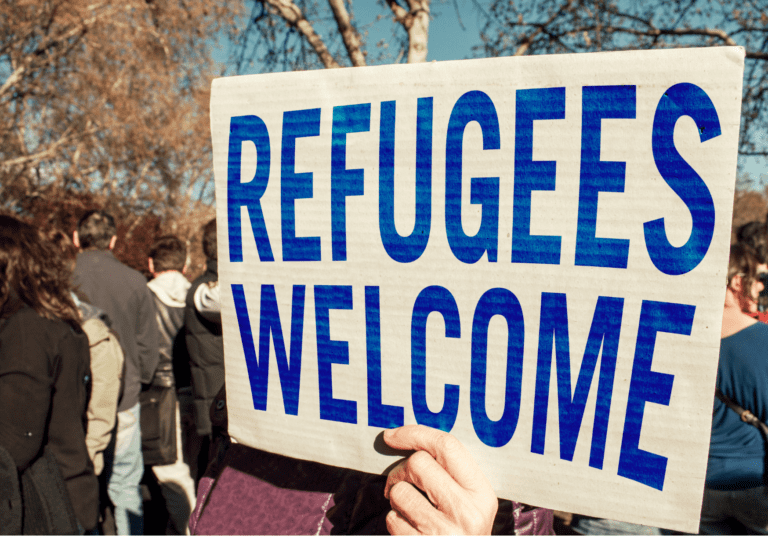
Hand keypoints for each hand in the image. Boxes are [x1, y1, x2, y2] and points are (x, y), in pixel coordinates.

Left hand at [383, 425, 497, 534]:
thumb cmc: (462, 530)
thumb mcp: (470, 501)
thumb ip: (451, 472)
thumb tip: (408, 438)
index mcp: (482, 493)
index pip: (447, 446)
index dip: (415, 433)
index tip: (392, 435)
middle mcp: (467, 512)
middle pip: (418, 463)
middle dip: (400, 470)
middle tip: (400, 481)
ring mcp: (444, 533)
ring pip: (399, 491)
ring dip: (396, 497)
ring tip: (408, 508)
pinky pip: (392, 519)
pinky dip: (394, 520)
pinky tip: (409, 528)